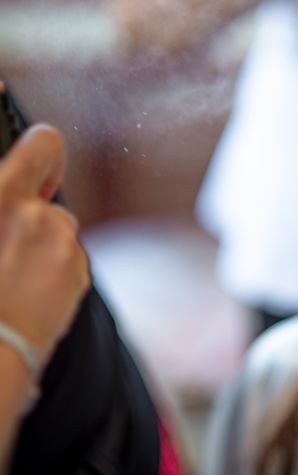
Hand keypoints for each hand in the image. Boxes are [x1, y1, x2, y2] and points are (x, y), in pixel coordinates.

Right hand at [0, 125, 89, 361]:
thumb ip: (6, 199)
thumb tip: (11, 195)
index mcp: (3, 197)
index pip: (44, 145)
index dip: (44, 149)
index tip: (41, 155)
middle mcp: (40, 216)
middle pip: (48, 204)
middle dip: (34, 219)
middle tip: (7, 249)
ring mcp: (64, 247)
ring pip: (58, 235)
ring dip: (43, 249)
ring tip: (10, 281)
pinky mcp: (78, 274)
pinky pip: (69, 261)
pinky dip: (54, 272)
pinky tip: (27, 294)